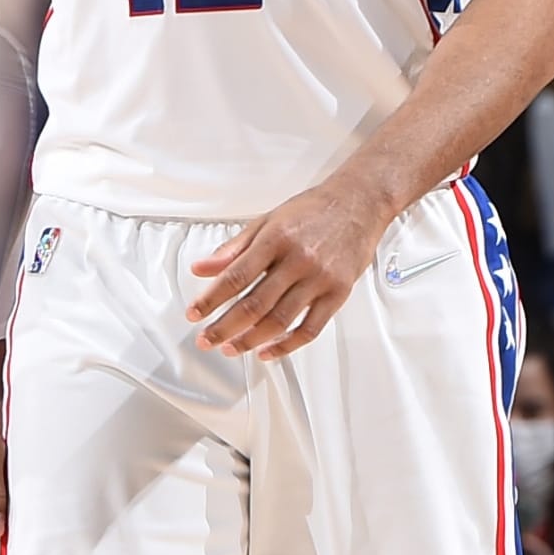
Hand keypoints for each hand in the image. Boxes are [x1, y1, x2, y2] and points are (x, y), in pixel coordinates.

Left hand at [186, 172, 388, 358]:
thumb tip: (202, 268)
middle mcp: (298, 260)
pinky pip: (310, 329)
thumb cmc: (312, 211)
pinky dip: (286, 345)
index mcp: (276, 239)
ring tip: (230, 348)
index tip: (194, 314)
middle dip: (225, 327)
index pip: (235, 277)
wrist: (359, 203)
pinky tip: (267, 351)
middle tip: (206, 339)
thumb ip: (233, 248)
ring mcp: (320, 279)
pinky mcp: (338, 293)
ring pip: (280, 321)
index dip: (211, 299)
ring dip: (250, 340)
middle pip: (255, 304)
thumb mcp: (267, 221)